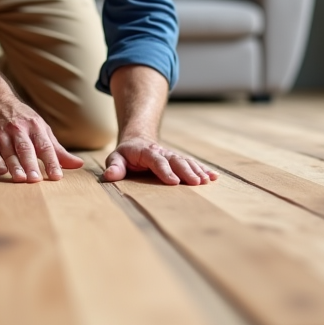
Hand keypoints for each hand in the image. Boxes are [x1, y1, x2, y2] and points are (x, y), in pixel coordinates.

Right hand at [0, 96, 83, 182]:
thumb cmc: (22, 120)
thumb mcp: (42, 130)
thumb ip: (58, 150)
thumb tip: (79, 164)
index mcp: (36, 128)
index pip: (45, 147)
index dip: (52, 162)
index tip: (57, 176)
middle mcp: (19, 130)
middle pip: (26, 149)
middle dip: (31, 164)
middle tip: (35, 179)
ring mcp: (2, 133)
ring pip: (9, 151)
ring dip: (14, 165)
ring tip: (20, 178)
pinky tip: (0, 170)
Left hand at [102, 136, 218, 185]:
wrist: (139, 142)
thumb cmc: (126, 155)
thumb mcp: (115, 158)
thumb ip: (114, 166)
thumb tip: (109, 175)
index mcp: (146, 152)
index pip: (156, 161)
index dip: (165, 171)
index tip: (173, 182)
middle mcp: (162, 153)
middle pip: (176, 161)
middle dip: (187, 171)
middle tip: (196, 183)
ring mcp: (172, 156)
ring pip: (186, 162)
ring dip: (197, 170)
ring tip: (207, 180)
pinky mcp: (179, 160)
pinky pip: (192, 164)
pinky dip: (203, 169)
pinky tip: (214, 177)